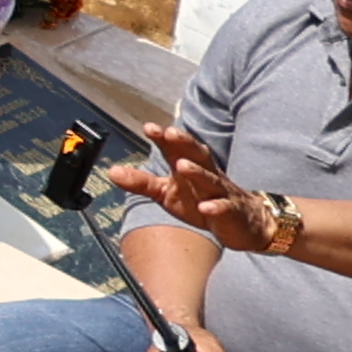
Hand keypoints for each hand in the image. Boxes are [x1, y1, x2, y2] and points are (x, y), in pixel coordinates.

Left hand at [110, 123, 265, 246]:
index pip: (176, 148)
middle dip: (184, 143)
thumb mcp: (166, 193)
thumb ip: (141, 182)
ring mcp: (220, 193)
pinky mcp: (231, 212)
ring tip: (182, 165)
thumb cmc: (199, 201)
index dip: (164, 138)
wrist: (241, 223)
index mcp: (189, 166)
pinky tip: (206, 207)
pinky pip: (224, 208)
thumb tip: (111, 171)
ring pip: (211, 179)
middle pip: (197, 155)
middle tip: (170, 133)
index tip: (149, 127)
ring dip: (197, 172)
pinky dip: (216, 207)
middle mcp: (207, 174)